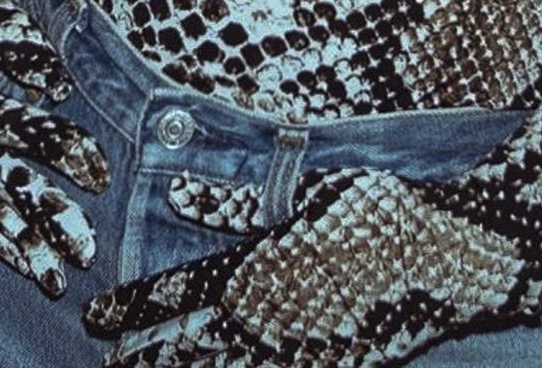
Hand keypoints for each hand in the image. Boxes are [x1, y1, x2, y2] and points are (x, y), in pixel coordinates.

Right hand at [0, 0, 110, 295]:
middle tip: (86, 250)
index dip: (61, 149)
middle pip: (1, 184)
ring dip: (18, 246)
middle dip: (44, 217)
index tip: (99, 172)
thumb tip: (56, 89)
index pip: (19, 131)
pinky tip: (18, 259)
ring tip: (55, 280)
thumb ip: (22, 45)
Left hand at [81, 166, 454, 366]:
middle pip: (191, 344)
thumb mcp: (304, 191)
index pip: (177, 294)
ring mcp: (298, 351)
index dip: (133, 308)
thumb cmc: (375, 205)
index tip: (97, 316)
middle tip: (111, 363)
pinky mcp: (329, 367)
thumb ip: (239, 203)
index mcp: (256, 269)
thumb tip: (180, 192)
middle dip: (147, 355)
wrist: (444, 252)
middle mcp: (268, 318)